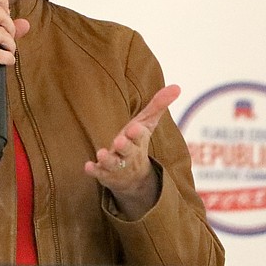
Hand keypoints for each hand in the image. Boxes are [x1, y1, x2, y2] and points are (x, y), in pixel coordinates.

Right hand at [0, 0, 30, 113]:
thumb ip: (0, 29)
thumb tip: (25, 24)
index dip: (1, 2)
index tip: (5, 16)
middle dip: (10, 27)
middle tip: (8, 39)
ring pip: (1, 32)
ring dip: (10, 44)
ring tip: (7, 51)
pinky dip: (8, 58)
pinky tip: (6, 61)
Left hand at [83, 84, 181, 219]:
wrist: (134, 178)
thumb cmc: (137, 142)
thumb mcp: (146, 124)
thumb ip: (158, 105)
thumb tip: (177, 87)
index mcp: (138, 141)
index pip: (140, 136)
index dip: (137, 133)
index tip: (135, 127)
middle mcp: (129, 154)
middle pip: (128, 151)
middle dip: (124, 146)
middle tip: (119, 141)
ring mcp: (117, 166)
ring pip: (113, 164)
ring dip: (107, 159)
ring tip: (101, 153)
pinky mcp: (105, 174)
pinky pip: (99, 173)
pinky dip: (94, 170)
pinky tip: (87, 166)